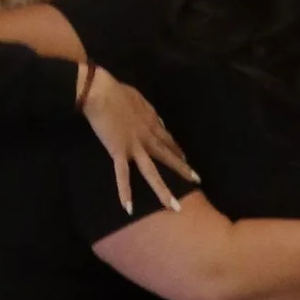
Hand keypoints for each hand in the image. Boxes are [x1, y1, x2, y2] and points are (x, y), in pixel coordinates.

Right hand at [78, 63, 197, 213]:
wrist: (101, 92)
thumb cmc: (116, 92)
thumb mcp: (140, 99)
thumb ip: (150, 112)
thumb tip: (159, 121)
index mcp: (151, 122)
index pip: (168, 140)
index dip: (177, 150)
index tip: (186, 159)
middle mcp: (147, 137)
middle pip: (167, 156)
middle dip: (183, 169)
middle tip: (197, 181)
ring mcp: (134, 146)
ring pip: (151, 172)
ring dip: (163, 190)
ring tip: (173, 206)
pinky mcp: (119, 151)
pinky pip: (123, 174)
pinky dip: (125, 191)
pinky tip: (128, 207)